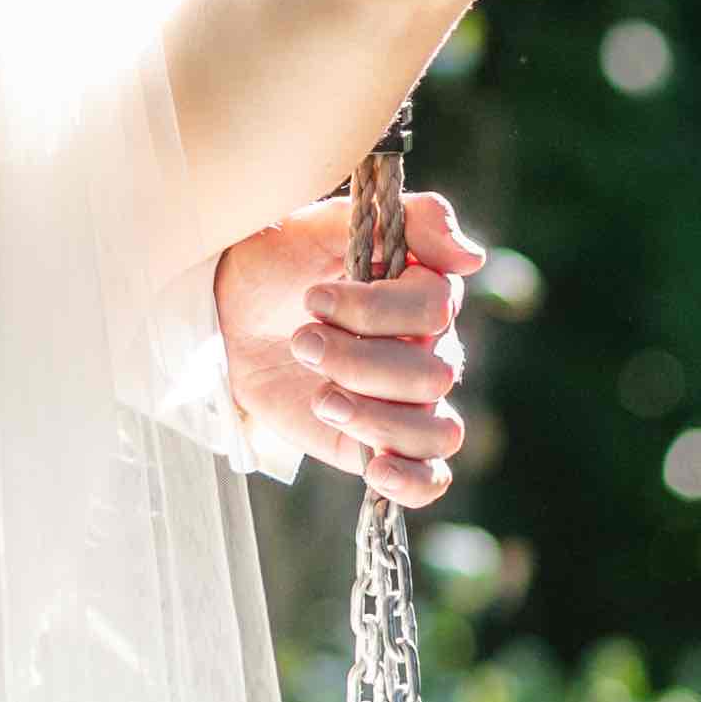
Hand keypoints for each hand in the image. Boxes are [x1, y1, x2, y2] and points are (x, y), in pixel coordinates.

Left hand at [214, 187, 482, 504]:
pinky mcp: (380, 444)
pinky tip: (379, 470)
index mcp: (425, 293)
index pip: (434, 308)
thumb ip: (408, 221)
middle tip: (302, 340)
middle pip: (431, 373)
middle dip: (358, 360)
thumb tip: (471, 257)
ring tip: (323, 396)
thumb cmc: (282, 261)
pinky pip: (429, 478)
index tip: (314, 296)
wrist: (228, 311)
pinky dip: (414, 480)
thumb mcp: (327, 222)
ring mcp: (408, 402)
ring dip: (376, 417)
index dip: (373, 309)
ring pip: (437, 428)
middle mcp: (430, 350)